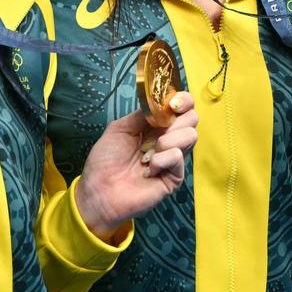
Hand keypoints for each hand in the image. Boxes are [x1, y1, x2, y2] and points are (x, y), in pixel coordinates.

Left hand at [74, 92, 198, 241]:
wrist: (98, 191)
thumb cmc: (105, 160)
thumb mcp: (119, 129)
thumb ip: (141, 114)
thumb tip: (161, 103)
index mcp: (157, 125)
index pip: (183, 106)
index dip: (183, 100)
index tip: (173, 103)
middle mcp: (169, 138)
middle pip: (192, 118)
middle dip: (178, 119)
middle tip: (160, 129)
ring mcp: (174, 158)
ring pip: (191, 135)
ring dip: (169, 139)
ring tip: (149, 152)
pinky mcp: (175, 176)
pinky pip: (178, 157)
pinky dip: (161, 160)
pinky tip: (148, 169)